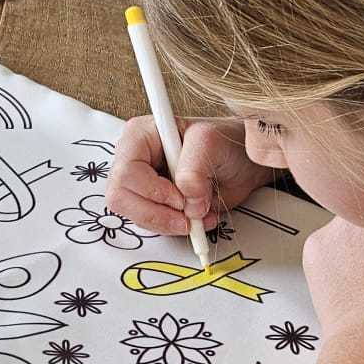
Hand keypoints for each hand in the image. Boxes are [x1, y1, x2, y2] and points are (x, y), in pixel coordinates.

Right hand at [106, 115, 271, 239]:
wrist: (241, 163)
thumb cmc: (226, 143)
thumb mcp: (213, 143)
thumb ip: (195, 165)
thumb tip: (186, 195)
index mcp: (141, 135)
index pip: (127, 171)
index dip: (151, 190)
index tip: (180, 198)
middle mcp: (135, 158)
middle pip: (121, 197)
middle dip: (156, 213)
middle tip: (186, 217)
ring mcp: (141, 183)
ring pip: (134, 215)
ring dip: (167, 223)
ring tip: (197, 216)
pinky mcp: (151, 203)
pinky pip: (150, 225)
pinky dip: (174, 228)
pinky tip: (195, 219)